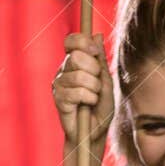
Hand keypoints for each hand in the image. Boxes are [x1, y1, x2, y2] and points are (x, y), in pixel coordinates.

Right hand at [52, 32, 113, 146]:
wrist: (95, 132)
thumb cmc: (101, 107)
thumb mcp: (106, 81)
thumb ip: (100, 60)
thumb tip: (97, 34)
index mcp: (75, 62)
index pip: (71, 41)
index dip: (83, 42)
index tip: (95, 52)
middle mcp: (64, 70)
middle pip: (77, 57)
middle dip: (94, 70)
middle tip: (97, 85)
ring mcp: (59, 83)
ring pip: (79, 76)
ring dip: (94, 88)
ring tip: (94, 98)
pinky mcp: (58, 98)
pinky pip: (77, 92)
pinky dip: (89, 99)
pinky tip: (88, 105)